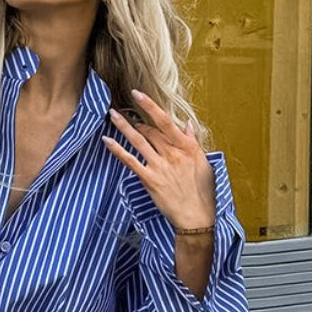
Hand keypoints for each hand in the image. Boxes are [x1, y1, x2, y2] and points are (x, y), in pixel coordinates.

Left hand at [101, 90, 215, 229]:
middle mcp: (172, 153)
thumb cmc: (203, 192)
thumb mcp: (204, 163)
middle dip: (136, 121)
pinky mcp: (149, 179)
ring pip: (138, 140)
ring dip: (123, 127)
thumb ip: (193, 142)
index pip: (165, 121)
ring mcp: (159, 165)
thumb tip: (187, 125)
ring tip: (112, 115)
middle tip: (126, 115)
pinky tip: (107, 141)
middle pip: (150, 130)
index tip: (138, 94)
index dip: (150, 106)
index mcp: (186, 147)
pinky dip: (117, 150)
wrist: (196, 216)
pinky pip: (130, 160)